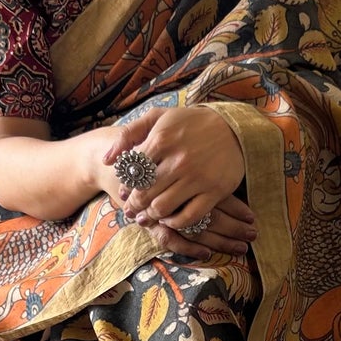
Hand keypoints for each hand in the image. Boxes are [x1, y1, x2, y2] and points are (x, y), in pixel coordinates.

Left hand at [102, 105, 254, 260]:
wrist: (233, 128)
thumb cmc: (191, 123)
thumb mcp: (159, 117)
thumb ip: (130, 133)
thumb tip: (107, 160)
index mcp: (162, 139)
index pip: (132, 172)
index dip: (125, 187)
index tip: (124, 193)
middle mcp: (179, 160)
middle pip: (144, 194)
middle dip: (134, 206)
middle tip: (131, 210)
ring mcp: (198, 177)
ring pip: (163, 208)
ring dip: (151, 216)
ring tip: (148, 216)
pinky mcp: (215, 191)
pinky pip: (189, 217)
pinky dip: (175, 223)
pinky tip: (170, 219)